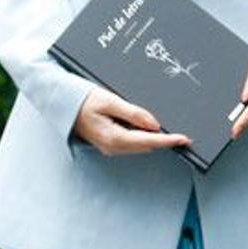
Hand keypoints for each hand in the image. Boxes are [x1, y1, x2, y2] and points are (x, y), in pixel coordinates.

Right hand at [72, 88, 191, 155]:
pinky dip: (144, 138)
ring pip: (140, 147)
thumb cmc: (84, 100)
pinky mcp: (110, 144)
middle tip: (183, 136)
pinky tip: (150, 130)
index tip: (184, 139)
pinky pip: (132, 144)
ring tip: (171, 133)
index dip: (167, 141)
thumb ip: (133, 113)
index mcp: (114, 137)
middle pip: (146, 147)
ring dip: (155, 141)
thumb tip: (154, 124)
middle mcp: (113, 147)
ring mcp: (111, 148)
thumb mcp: (109, 101)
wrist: (64, 105)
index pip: (148, 141)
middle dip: (165, 142)